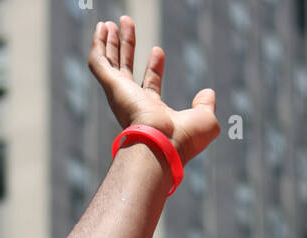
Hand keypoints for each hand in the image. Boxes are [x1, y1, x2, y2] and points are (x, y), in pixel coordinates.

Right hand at [88, 15, 219, 165]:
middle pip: (126, 70)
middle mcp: (133, 103)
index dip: (154, 67)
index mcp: (153, 112)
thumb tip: (208, 93)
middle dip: (127, 47)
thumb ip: (206, 105)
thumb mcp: (205, 119)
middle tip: (127, 26)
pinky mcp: (112, 87)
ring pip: (110, 63)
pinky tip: (101, 27)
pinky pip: (98, 62)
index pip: (150, 85)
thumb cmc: (183, 139)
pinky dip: (98, 45)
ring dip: (111, 42)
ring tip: (110, 22)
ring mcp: (121, 95)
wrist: (162, 144)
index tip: (158, 50)